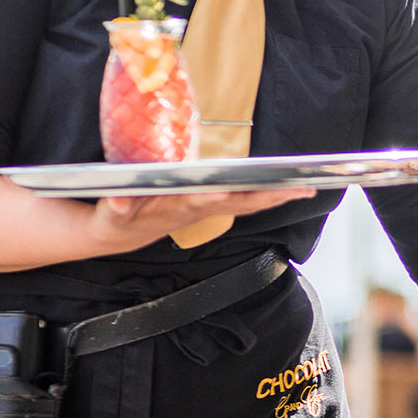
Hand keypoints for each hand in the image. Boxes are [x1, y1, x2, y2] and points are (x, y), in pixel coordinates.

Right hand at [90, 186, 315, 250]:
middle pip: (243, 202)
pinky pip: (242, 198)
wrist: (118, 231)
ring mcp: (206, 206)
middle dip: (272, 195)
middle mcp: (199, 208)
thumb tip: (121, 200)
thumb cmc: (116, 218)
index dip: (239, 193)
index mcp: (180, 207)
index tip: (261, 187)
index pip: (215, 199)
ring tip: (306, 186)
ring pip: (248, 201)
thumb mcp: (111, 215)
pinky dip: (265, 193)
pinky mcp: (207, 202)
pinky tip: (285, 187)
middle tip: (304, 187)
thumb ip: (116, 207)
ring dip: (276, 194)